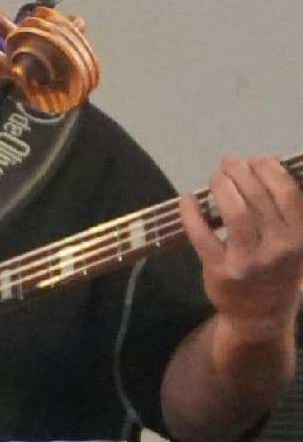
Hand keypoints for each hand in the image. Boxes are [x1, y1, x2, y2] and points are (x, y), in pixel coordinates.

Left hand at [181, 156, 302, 339]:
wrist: (261, 319)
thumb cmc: (278, 271)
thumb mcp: (295, 243)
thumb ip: (287, 209)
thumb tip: (272, 162)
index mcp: (300, 238)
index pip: (287, 192)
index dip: (269, 169)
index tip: (256, 161)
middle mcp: (279, 249)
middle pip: (256, 197)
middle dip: (239, 172)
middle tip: (228, 165)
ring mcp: (249, 261)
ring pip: (233, 212)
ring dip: (220, 186)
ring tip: (215, 177)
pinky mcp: (221, 270)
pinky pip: (202, 234)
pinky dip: (191, 212)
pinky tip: (188, 200)